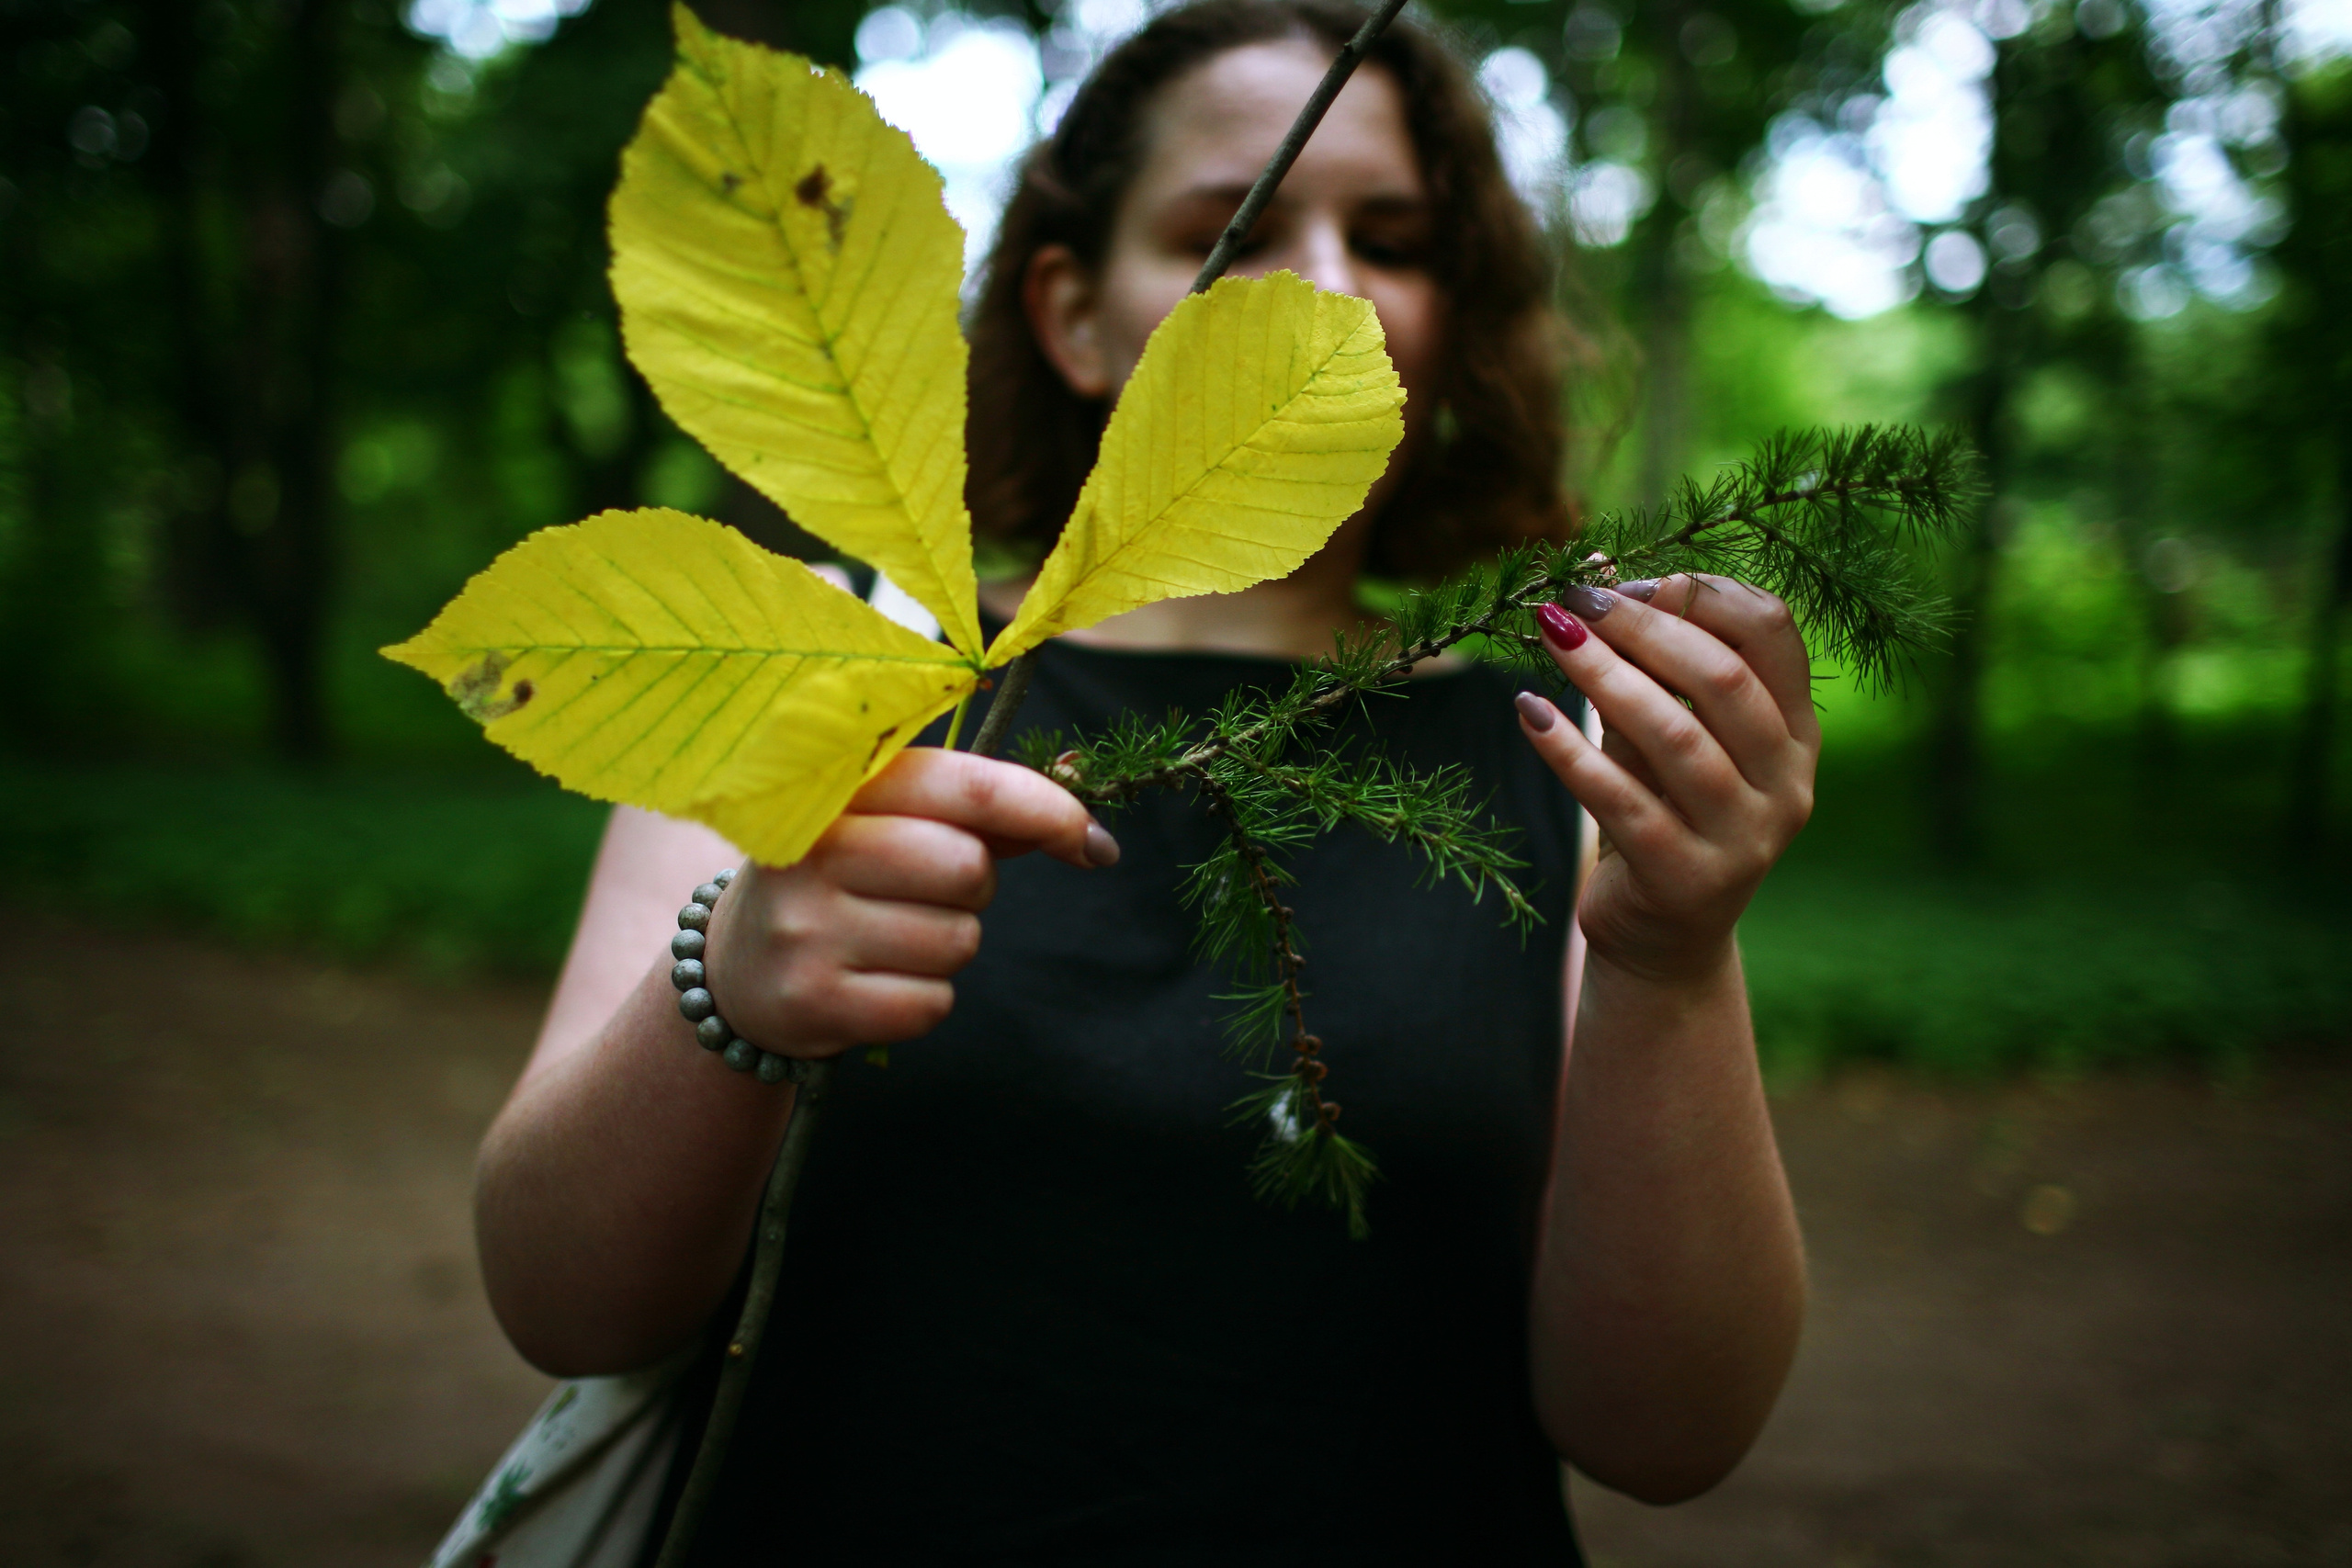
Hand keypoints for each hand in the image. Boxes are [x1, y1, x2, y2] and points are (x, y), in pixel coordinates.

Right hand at [701, 747, 1113, 1057]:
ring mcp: (805, 927)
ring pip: (958, 941)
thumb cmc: (842, 882)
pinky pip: (932, 1004)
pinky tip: (875, 983)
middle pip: (970, 869)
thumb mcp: (889, 825)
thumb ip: (980, 814)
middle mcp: (813, 849)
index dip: (1046, 810)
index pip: (967, 785)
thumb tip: (1087, 832)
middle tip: (922, 894)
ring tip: (888, 938)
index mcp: (840, 789)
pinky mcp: (812, 1000)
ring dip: (947, 947)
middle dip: (972, 889)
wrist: (736, 970)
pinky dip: (924, 1000)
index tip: (1093, 843)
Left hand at [1514, 575, 1817, 984]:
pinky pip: (1621, 800)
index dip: (1702, 594)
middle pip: (1723, 678)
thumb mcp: (1663, 731)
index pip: (1774, 632)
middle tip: (1576, 602)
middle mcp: (1786, 783)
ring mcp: (1744, 837)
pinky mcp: (1686, 878)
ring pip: (1676, 736)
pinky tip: (1529, 712)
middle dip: (1643, 628)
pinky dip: (1569, 751)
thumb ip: (1643, 661)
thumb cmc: (1663, 811)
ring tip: (1551, 636)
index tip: (1633, 583)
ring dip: (1604, 677)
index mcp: (1796, 732)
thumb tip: (1593, 565)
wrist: (1663, 939)